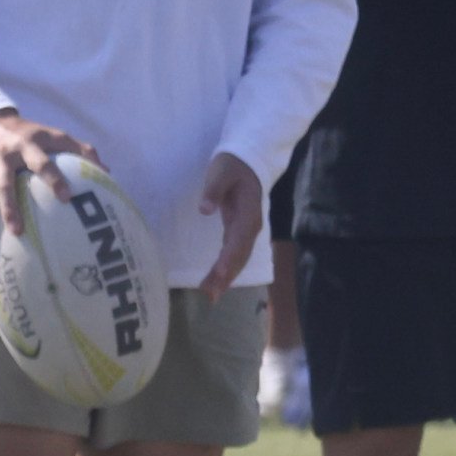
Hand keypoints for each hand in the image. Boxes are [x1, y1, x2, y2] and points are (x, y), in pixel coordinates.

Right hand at [0, 107, 97, 253]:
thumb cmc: (31, 135)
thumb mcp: (54, 135)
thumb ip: (80, 150)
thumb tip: (106, 172)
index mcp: (28, 145)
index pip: (42, 163)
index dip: (53, 179)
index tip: (66, 198)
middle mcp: (4, 156)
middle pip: (4, 185)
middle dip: (10, 208)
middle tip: (19, 232)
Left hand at [193, 152, 263, 299]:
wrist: (248, 160)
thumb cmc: (232, 166)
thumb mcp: (221, 172)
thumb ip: (213, 190)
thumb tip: (204, 209)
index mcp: (248, 213)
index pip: (238, 239)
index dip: (229, 258)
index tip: (218, 274)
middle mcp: (251, 226)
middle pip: (240, 255)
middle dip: (227, 276)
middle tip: (211, 295)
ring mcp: (246, 230)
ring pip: (239, 258)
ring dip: (226, 277)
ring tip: (211, 295)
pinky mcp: (239, 231)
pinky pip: (234, 253)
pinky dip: (226, 268)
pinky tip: (217, 281)